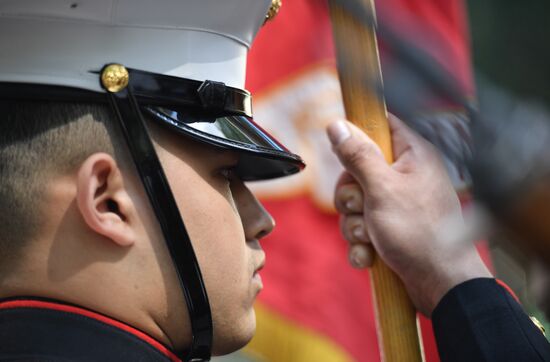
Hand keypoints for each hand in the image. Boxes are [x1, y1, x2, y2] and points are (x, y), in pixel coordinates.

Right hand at [326, 115, 490, 314]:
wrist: (440, 284)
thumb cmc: (418, 231)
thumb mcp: (382, 188)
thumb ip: (357, 156)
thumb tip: (337, 125)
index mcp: (412, 156)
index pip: (380, 126)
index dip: (358, 134)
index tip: (344, 153)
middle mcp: (405, 177)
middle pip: (357, 170)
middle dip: (350, 196)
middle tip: (362, 207)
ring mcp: (397, 205)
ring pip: (355, 204)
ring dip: (355, 225)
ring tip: (370, 238)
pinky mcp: (390, 229)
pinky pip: (362, 228)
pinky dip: (361, 244)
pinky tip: (370, 256)